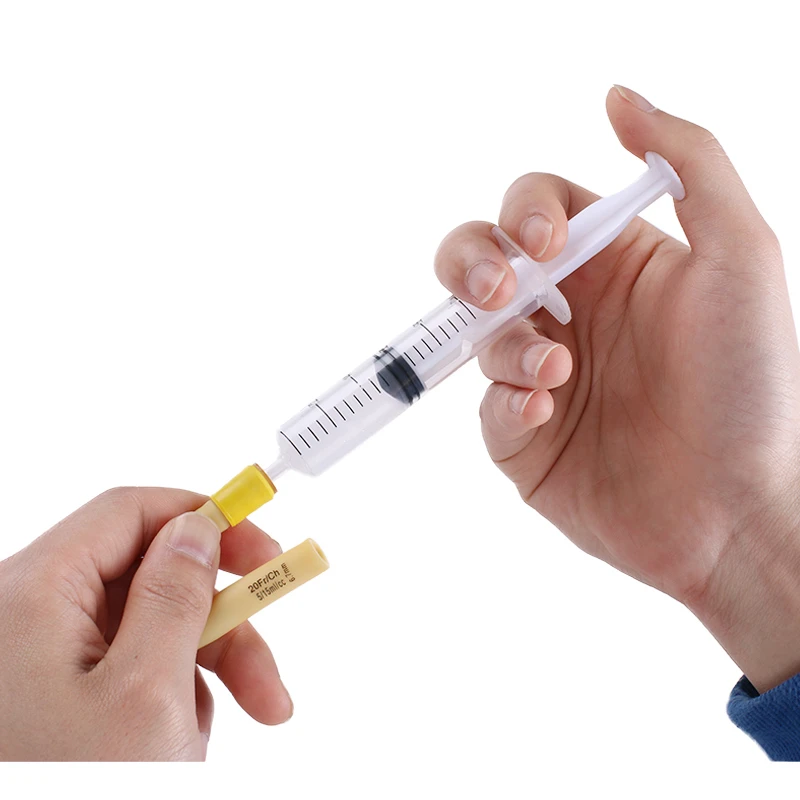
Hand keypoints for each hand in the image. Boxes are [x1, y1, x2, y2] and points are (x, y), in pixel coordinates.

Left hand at [0, 487, 291, 760]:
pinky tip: (175, 745)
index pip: (131, 512)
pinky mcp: (58, 690)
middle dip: (220, 623)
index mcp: (33, 594)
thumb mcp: (146, 692)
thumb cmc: (72, 793)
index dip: (203, 517)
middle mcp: (30, 615)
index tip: (263, 547)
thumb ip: (175, 593)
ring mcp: (43, 656)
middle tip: (268, 676)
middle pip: (152, 578)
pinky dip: (171, 697)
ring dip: (202, 672)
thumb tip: (197, 528)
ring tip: (211, 737)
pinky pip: (134, 666)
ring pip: (151, 627)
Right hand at [434, 86, 799, 691]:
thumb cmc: (751, 387)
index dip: (523, 215)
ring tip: (555, 372)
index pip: (536, 213)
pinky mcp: (524, 439)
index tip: (545, 243)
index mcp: (615, 269)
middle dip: (472, 267)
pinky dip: (506, 403)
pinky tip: (546, 412)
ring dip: (506, 345)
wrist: (737, 511)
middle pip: (481, 266)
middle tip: (497, 291)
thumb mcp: (740, 256)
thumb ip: (688, 162)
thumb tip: (620, 98)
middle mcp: (574, 318)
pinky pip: (485, 408)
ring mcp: (544, 379)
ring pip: (479, 337)